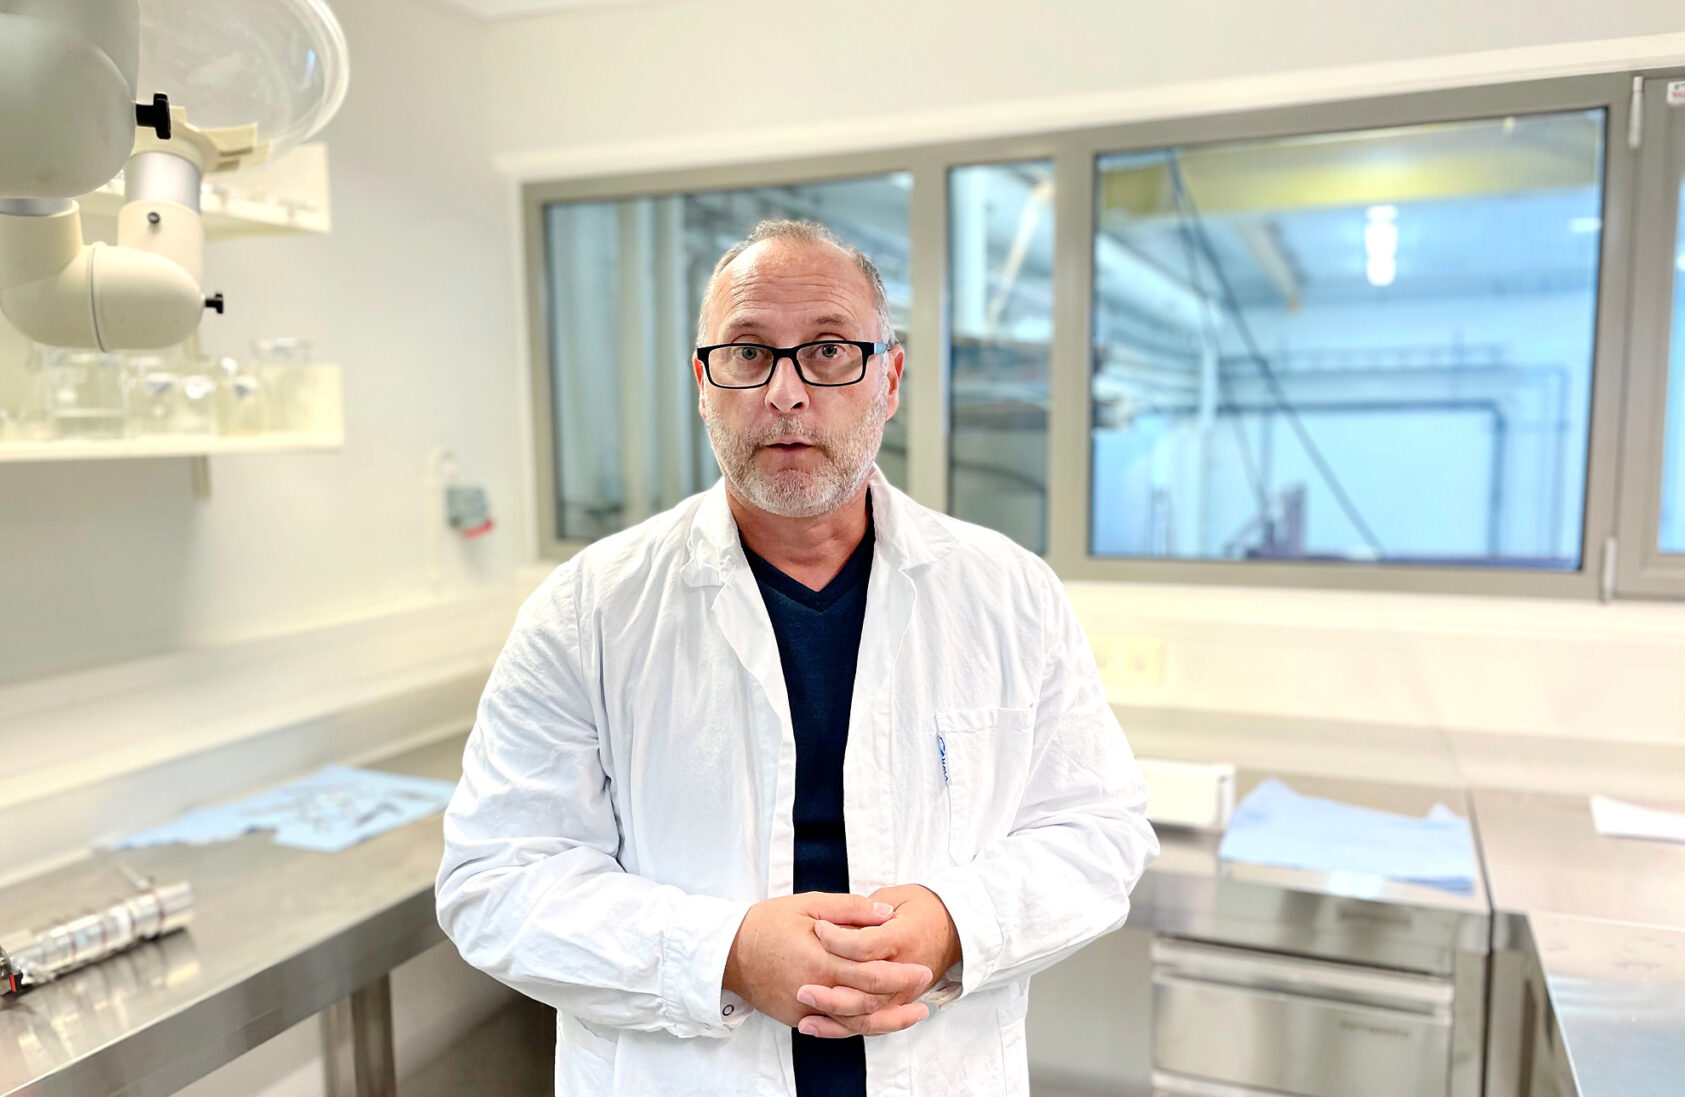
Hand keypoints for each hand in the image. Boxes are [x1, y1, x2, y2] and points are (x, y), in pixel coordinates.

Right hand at [722, 892, 933, 1029]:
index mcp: (821, 961)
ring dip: (888, 1019)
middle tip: (925, 986)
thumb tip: (886, 914)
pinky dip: (860, 1025)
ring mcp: (806, 1010)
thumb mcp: (809, 904)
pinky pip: (836, 1027)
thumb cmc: (767, 923)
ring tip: (913, 1013)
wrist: (727, 952)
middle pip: (869, 1002)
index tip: (922, 968)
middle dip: (901, 995)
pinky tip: (878, 1018)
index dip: (901, 973)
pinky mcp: (798, 1018)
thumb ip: (850, 910)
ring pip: (855, 1023)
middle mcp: (815, 991)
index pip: (871, 974)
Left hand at [797, 884, 962, 1038]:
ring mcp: (905, 993)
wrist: (954, 929)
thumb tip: (834, 921)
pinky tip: (815, 1026)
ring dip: (834, 1015)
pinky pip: (871, 1023)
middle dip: (831, 992)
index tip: (817, 929)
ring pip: (868, 1014)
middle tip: (801, 988)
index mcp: (904, 938)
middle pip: (866, 988)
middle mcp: (907, 970)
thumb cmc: (922, 909)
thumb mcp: (898, 896)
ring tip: (805, 1014)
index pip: (865, 946)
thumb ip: (866, 908)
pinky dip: (842, 1028)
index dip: (837, 939)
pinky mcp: (898, 1005)